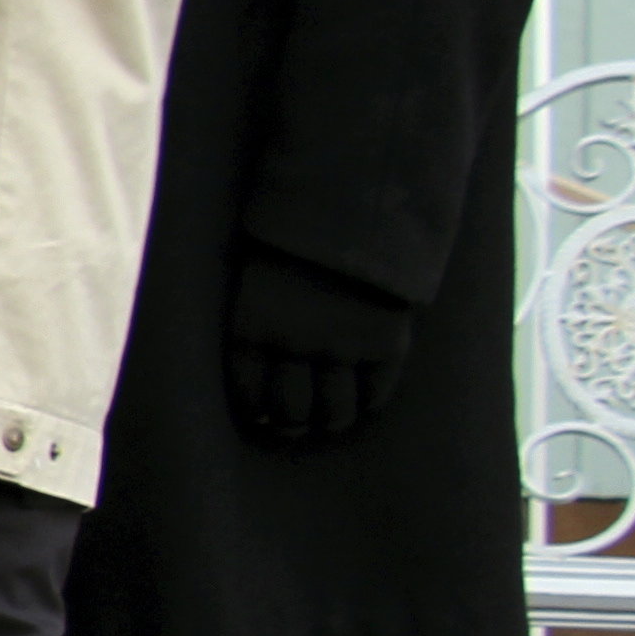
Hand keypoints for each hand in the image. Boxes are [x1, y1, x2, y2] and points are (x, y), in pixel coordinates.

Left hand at [224, 244, 414, 441]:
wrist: (354, 211)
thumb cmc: (294, 245)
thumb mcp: (256, 282)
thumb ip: (257, 328)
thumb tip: (261, 382)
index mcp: (252, 328)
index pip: (249, 395)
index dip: (257, 413)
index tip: (263, 418)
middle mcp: (295, 345)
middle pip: (292, 412)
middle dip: (293, 424)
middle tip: (298, 424)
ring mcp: (343, 347)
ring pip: (336, 411)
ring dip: (332, 421)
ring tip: (332, 420)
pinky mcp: (385, 345)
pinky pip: (376, 394)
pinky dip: (370, 403)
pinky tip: (365, 399)